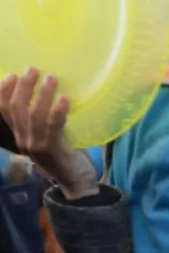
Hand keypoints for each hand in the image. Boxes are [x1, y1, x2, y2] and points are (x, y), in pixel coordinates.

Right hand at [0, 69, 97, 198]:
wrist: (77, 183)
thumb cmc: (67, 157)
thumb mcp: (51, 137)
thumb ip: (46, 122)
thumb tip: (54, 94)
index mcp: (21, 136)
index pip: (5, 111)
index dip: (4, 91)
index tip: (10, 74)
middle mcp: (24, 140)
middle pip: (17, 108)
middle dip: (23, 86)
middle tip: (33, 70)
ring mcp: (37, 146)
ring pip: (33, 114)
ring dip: (42, 93)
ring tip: (51, 78)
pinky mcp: (53, 150)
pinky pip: (53, 126)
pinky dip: (57, 110)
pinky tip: (64, 98)